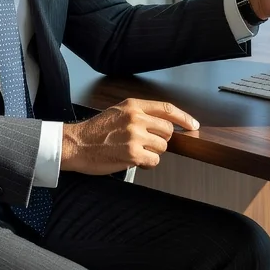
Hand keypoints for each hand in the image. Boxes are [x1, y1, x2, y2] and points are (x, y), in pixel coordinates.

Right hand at [61, 99, 199, 174]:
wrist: (76, 144)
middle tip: (147, 143)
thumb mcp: (118, 112)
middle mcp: (136, 118)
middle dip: (161, 140)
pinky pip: (154, 161)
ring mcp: (135, 136)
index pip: (167, 109)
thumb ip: (140, 114)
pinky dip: (147, 163)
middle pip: (168, 131)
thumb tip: (165, 123)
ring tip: (136, 151)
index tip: (193, 125)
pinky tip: (134, 160)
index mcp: (133, 106)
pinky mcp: (132, 154)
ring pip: (162, 147)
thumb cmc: (96, 130)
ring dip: (153, 153)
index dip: (184, 118)